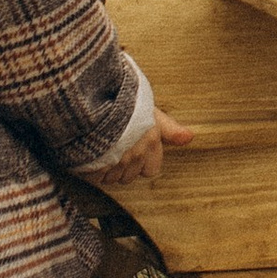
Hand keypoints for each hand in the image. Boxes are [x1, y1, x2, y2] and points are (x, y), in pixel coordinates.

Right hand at [75, 109, 194, 191]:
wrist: (89, 98)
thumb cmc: (119, 99)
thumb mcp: (147, 108)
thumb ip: (168, 127)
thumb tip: (189, 138)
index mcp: (151, 139)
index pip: (151, 169)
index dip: (141, 161)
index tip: (130, 148)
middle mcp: (137, 153)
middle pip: (130, 176)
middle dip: (121, 166)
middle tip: (111, 146)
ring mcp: (117, 161)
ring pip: (112, 179)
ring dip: (105, 169)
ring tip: (97, 147)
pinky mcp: (97, 168)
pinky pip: (94, 180)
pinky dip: (89, 171)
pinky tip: (87, 154)